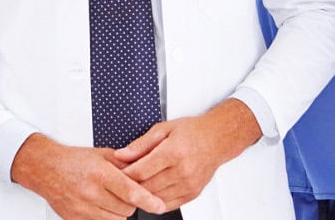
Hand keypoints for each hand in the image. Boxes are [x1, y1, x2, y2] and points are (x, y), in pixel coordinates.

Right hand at [12, 133, 166, 219]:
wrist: (46, 169)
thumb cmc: (74, 161)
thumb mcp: (102, 155)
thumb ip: (125, 164)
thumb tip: (145, 171)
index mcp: (100, 174)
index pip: (129, 192)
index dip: (147, 200)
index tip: (159, 206)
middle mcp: (91, 192)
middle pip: (126, 208)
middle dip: (131, 202)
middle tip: (125, 193)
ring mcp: (82, 208)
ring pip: (116, 219)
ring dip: (119, 211)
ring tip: (111, 198)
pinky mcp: (76, 219)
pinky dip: (106, 216)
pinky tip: (101, 204)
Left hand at [116, 99, 260, 208]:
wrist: (218, 139)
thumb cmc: (192, 132)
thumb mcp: (163, 129)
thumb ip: (140, 144)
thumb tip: (120, 155)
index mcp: (173, 152)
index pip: (140, 171)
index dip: (124, 174)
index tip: (116, 172)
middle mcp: (182, 170)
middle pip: (146, 187)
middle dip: (130, 186)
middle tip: (121, 181)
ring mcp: (188, 184)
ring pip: (156, 198)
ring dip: (142, 195)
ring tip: (135, 186)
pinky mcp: (192, 193)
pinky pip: (168, 205)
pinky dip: (156, 201)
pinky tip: (150, 192)